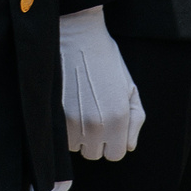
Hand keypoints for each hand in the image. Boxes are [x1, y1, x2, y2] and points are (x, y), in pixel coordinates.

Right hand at [58, 6, 145, 160]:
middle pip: (94, 153)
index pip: (116, 154)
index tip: (109, 123)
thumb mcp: (130, 86)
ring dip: (78, 134)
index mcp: (118, 118)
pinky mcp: (55, 115)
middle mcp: (96, 125)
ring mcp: (73, 122)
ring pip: (76, 147)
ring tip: (80, 107)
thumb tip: (129, 145)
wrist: (76, 36)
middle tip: (94, 112)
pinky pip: (61, 137)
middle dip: (96, 139)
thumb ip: (135, 119)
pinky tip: (69, 106)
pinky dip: (64, 128)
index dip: (114, 140)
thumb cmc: (106, 59)